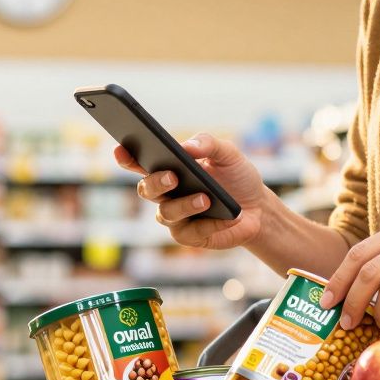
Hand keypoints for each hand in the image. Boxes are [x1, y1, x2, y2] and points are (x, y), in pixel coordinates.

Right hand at [115, 133, 268, 249]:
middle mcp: (166, 193)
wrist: (258, 207)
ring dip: (184, 205)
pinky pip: (190, 232)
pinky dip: (209, 224)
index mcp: (169, 168)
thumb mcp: (228, 154)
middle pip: (146, 189)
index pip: (140, 162)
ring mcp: (175, 216)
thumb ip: (208, 144)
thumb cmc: (236, 177)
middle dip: (156, 183)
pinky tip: (227, 218)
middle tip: (173, 177)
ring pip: (165, 213)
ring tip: (205, 199)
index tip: (120, 149)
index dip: (126, 157)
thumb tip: (188, 146)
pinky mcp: (189, 236)